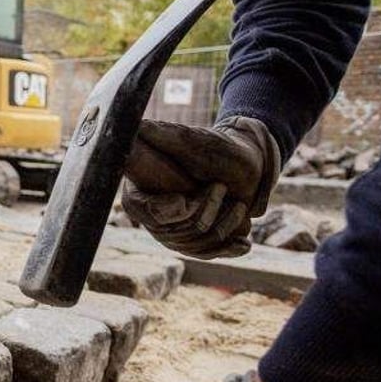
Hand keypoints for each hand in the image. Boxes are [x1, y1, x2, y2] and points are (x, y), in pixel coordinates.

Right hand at [122, 116, 280, 258]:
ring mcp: (172, 232)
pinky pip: (206, 254)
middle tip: (221, 187)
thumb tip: (135, 127)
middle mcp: (152, 215)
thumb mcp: (188, 140)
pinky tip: (243, 244)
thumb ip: (160, 135)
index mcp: (141, 190)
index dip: (170, 209)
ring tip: (239, 205)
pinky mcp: (194, 242)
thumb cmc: (216, 146)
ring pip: (194, 245)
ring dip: (223, 224)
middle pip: (174, 233)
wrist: (246, 162)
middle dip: (204, 211)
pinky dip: (226, 248)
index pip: (146, 211)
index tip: (185, 199)